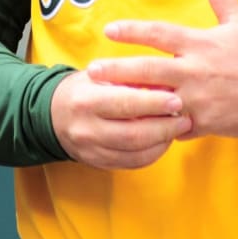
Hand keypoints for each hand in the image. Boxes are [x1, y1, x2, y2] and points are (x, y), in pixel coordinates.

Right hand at [50, 69, 192, 170]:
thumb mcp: (99, 75)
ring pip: (135, 153)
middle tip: (185, 117)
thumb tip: (165, 83)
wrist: (52, 114)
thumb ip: (128, 79)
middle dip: (164, 127)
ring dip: (163, 142)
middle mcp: (87, 128)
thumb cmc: (83, 88)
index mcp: (86, 100)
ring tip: (179, 128)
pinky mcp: (98, 164)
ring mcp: (92, 150)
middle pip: (133, 134)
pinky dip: (153, 154)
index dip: (154, 103)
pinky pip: (131, 164)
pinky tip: (164, 141)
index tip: (177, 99)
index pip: (125, 104)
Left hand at [88, 0, 237, 140]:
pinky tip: (135, 129)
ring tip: (104, 103)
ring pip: (155, 103)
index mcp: (200, 44)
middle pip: (147, 70)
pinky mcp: (204, 124)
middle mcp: (194, 71)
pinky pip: (172, 129)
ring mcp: (197, 100)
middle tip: (91, 72)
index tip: (110, 30)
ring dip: (129, 103)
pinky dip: (155, 128)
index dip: (132, 31)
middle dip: (117, 71)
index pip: (159, 33)